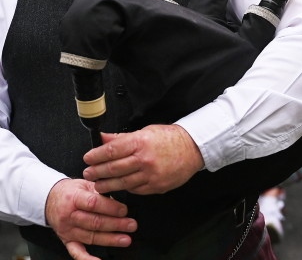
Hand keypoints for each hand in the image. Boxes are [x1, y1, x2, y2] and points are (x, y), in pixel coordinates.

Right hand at [44, 178, 136, 259]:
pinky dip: (87, 258)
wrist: (50, 200)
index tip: (124, 210)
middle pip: (94, 222)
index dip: (110, 208)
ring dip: (110, 239)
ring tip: (125, 239)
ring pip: (90, 237)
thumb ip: (100, 190)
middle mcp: (68, 216)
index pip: (93, 204)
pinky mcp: (66, 240)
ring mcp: (67, 230)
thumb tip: (119, 196)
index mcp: (73, 198)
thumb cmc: (71, 191)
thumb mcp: (84, 184)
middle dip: (116, 225)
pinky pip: (76, 251)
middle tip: (131, 225)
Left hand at [82, 124, 203, 194]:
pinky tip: (119, 186)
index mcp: (141, 142)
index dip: (96, 156)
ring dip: (106, 185)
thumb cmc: (170, 138)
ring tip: (98, 185)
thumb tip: (102, 138)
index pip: (111, 150)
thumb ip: (122, 138)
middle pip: (113, 169)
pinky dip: (125, 189)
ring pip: (122, 183)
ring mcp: (151, 174)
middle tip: (88, 173)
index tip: (88, 158)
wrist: (193, 148)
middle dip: (97, 172)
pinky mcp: (156, 186)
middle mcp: (145, 159)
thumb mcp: (146, 131)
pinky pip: (135, 190)